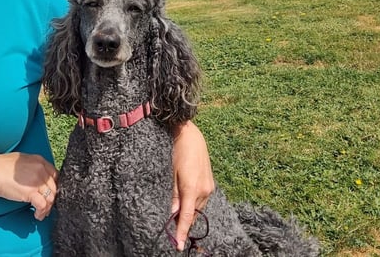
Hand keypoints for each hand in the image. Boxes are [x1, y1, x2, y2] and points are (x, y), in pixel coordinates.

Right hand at [0, 152, 57, 220]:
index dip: (54, 186)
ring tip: (42, 213)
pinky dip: (41, 212)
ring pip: (50, 197)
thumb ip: (33, 167)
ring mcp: (37, 181)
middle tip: (47, 206)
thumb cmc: (2, 166)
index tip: (50, 193)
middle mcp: (41, 170)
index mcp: (39, 161)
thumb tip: (38, 178)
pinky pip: (42, 205)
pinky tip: (37, 215)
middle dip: (51, 199)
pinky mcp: (30, 192)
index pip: (55, 175)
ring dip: (47, 208)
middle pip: (54, 187)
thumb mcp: (22, 161)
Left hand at [170, 121, 213, 250]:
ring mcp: (209, 187)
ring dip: (189, 213)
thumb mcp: (170, 172)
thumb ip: (173, 194)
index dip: (182, 232)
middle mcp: (204, 190)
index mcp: (192, 188)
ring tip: (177, 217)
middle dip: (184, 223)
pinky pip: (201, 200)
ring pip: (198, 208)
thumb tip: (173, 212)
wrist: (189, 134)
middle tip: (172, 230)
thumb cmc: (175, 151)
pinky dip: (193, 205)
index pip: (186, 217)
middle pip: (193, 215)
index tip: (178, 246)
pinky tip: (186, 202)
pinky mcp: (210, 182)